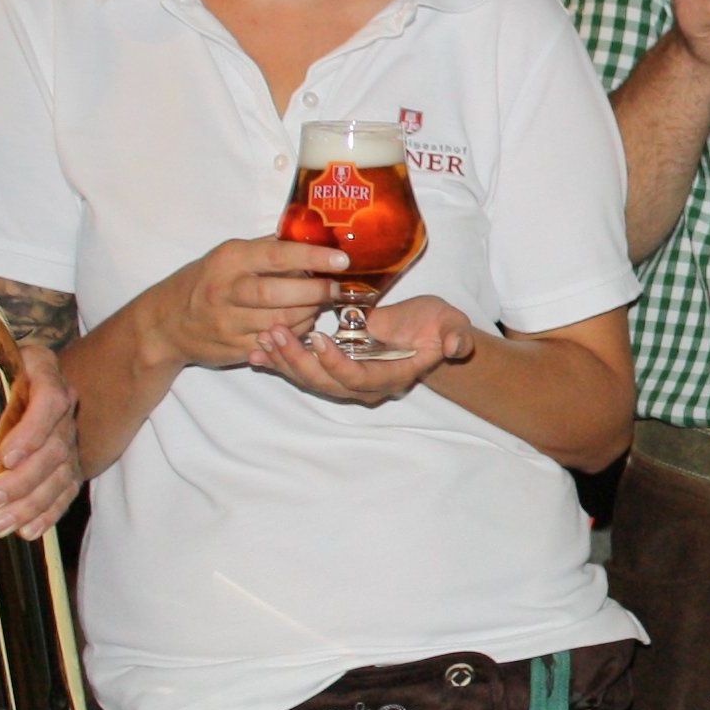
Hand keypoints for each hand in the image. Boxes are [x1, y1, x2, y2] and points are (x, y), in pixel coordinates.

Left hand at [0, 340, 79, 537]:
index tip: (3, 456)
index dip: (31, 431)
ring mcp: (70, 437)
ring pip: (61, 474)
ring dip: (31, 503)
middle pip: (55, 447)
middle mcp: (64, 407)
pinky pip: (67, 491)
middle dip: (22, 479)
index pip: (50, 401)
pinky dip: (48, 513)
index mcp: (43, 372)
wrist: (15, 380)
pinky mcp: (70, 464)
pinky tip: (28, 530)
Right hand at [161, 237, 349, 370]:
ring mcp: (228, 324)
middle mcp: (226, 291)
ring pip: (281, 322)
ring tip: (320, 303)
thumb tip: (311, 232)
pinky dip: (296, 333)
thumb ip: (267, 247)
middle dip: (315, 292)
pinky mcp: (234, 349)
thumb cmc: (206, 281)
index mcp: (229, 260)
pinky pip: (276, 343)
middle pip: (279, 295)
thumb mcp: (229, 256)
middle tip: (336, 289)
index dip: (313, 258)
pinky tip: (303, 323)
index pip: (277, 256)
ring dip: (309, 314)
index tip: (342, 260)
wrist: (165, 323)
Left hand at [249, 294, 476, 405]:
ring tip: (263, 337)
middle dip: (298, 361)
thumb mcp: (452, 324)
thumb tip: (453, 345)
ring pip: (308, 378)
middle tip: (276, 333)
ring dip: (283, 360)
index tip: (320, 338)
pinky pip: (301, 369)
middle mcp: (364, 385)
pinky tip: (254, 352)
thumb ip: (455, 336)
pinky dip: (278, 362)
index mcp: (391, 377)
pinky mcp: (330, 367)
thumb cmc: (438, 326)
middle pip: (324, 383)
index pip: (358, 379)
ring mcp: (345, 378)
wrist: (426, 332)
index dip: (337, 363)